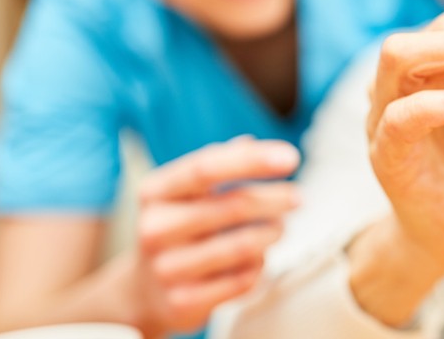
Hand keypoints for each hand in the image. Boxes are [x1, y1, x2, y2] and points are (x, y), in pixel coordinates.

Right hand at [131, 136, 299, 336]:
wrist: (145, 291)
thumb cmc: (178, 228)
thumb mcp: (187, 192)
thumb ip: (219, 163)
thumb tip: (251, 142)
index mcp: (155, 192)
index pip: (207, 167)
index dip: (252, 161)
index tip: (291, 158)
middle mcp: (154, 228)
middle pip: (233, 206)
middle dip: (276, 199)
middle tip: (298, 197)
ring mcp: (166, 268)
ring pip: (243, 245)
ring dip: (273, 232)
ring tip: (280, 227)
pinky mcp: (184, 301)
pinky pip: (242, 279)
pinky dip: (260, 265)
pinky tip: (258, 258)